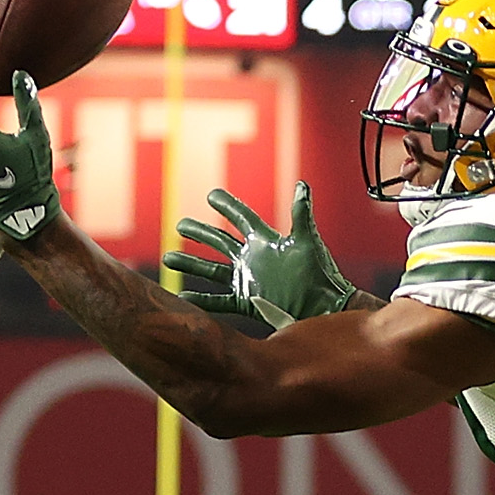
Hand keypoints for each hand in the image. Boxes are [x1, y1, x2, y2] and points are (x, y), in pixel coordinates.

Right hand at [163, 182, 356, 327]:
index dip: (227, 205)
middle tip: (180, 224)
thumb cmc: (320, 275)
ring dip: (191, 264)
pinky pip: (219, 301)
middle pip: (220, 241)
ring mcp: (249, 280)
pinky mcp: (248, 302)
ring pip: (212, 270)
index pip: (242, 217)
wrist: (325, 309)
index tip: (211, 194)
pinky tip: (182, 298)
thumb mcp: (308, 242)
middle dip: (200, 233)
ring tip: (168, 259)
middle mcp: (253, 258)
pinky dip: (201, 301)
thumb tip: (302, 185)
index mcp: (266, 241)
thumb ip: (301, 214)